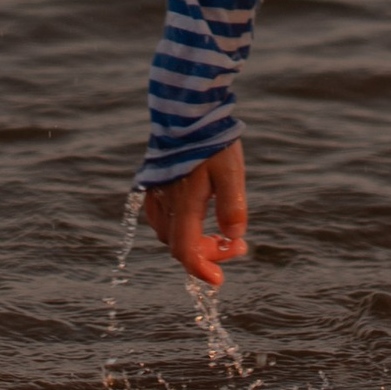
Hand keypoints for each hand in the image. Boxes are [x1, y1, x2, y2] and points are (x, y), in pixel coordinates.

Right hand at [142, 145, 249, 285]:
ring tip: (221, 233)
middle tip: (237, 245)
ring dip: (193, 240)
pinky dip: (179, 226)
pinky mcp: (153, 183)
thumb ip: (232, 206)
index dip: (201, 270)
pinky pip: (161, 217)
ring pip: (169, 233)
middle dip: (207, 253)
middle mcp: (165, 202)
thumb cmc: (211, 140)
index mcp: (184, 203)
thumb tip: (235, 237)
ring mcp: (156, 193)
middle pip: (180, 245)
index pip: (186, 251)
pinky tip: (197, 217)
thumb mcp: (231, 172)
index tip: (218, 280)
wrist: (186, 109)